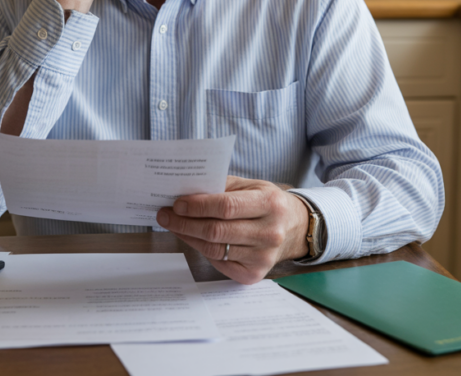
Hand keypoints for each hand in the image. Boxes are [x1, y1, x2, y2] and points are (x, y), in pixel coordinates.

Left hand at [156, 176, 309, 284]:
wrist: (295, 228)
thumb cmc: (268, 203)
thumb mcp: (251, 186)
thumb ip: (222, 188)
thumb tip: (186, 193)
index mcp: (270, 204)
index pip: (226, 206)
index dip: (198, 206)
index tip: (177, 203)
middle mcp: (270, 233)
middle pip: (216, 231)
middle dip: (185, 222)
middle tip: (165, 215)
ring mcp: (263, 257)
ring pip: (214, 249)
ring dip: (188, 236)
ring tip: (173, 225)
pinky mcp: (254, 274)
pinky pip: (219, 263)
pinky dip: (201, 250)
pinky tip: (192, 239)